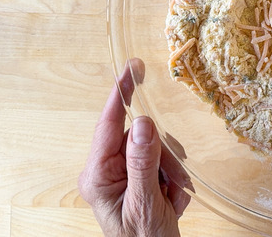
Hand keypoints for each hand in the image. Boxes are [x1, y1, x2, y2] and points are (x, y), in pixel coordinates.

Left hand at [79, 58, 190, 236]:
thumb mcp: (146, 203)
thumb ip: (143, 163)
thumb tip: (143, 123)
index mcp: (98, 174)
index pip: (109, 124)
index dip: (120, 94)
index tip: (131, 69)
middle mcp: (106, 170)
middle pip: (140, 137)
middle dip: (162, 155)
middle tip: (171, 181)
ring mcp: (122, 174)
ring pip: (155, 148)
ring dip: (170, 171)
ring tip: (171, 197)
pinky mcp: (138, 179)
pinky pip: (162, 163)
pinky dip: (173, 179)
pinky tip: (171, 199)